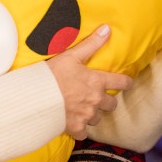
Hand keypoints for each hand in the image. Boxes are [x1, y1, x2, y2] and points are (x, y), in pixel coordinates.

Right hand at [47, 25, 129, 140]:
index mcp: (96, 81)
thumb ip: (91, 44)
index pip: (121, 82)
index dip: (126, 82)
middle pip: (111, 104)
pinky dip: (81, 129)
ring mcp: (86, 115)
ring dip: (93, 114)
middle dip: (106, 101)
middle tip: (96, 97)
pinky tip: (73, 123)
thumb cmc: (52, 74)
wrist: (35, 96)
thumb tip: (108, 28)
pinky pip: (84, 133)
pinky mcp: (75, 128)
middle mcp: (95, 100)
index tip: (126, 83)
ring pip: (98, 118)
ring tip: (82, 109)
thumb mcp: (71, 56)